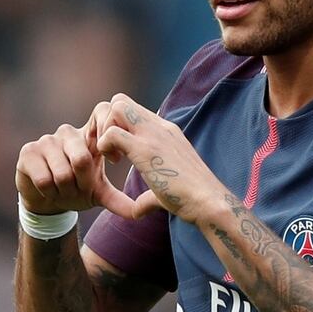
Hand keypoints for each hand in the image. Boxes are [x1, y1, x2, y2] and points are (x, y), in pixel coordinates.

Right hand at [15, 101, 137, 216]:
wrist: (45, 200)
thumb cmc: (76, 189)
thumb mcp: (99, 193)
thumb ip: (118, 199)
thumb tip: (139, 213)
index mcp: (89, 135)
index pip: (103, 113)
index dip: (109, 140)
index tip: (114, 160)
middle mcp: (69, 133)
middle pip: (82, 159)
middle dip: (83, 184)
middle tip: (81, 189)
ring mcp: (47, 140)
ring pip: (62, 174)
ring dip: (66, 191)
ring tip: (64, 190)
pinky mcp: (28, 152)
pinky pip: (44, 180)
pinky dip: (50, 193)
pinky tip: (48, 190)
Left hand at [97, 93, 227, 223]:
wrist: (208, 202)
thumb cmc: (191, 199)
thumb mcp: (166, 188)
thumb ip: (148, 195)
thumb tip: (137, 210)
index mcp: (166, 131)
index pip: (133, 109)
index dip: (118, 127)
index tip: (118, 152)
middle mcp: (160, 127)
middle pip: (122, 101)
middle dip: (107, 122)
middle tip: (110, 150)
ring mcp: (154, 135)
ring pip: (117, 107)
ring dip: (105, 130)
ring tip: (112, 157)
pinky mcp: (146, 149)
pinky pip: (112, 133)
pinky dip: (104, 145)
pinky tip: (113, 164)